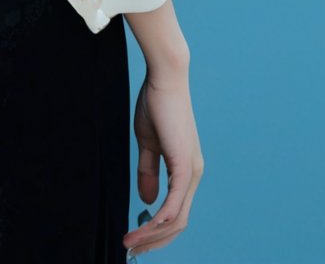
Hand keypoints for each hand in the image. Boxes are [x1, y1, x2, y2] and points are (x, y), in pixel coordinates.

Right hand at [123, 67, 204, 255]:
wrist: (164, 79)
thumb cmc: (156, 105)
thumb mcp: (148, 144)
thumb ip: (149, 171)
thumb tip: (147, 201)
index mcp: (186, 170)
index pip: (175, 212)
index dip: (156, 230)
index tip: (136, 239)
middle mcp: (194, 175)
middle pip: (178, 223)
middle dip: (154, 241)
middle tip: (132, 250)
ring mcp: (192, 171)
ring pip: (176, 218)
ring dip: (152, 234)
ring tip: (130, 241)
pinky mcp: (185, 165)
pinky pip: (174, 202)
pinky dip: (160, 219)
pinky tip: (145, 227)